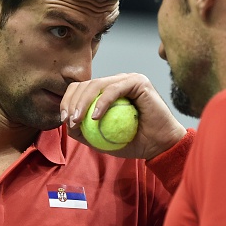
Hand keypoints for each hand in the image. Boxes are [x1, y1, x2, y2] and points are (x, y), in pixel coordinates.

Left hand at [60, 73, 186, 159]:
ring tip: (77, 120)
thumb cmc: (136, 142)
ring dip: (82, 102)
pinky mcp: (139, 82)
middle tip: (69, 121)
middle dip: (71, 101)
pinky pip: (114, 89)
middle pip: (86, 84)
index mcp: (109, 91)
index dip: (69, 101)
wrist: (161, 145)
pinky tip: (94, 116)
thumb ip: (86, 132)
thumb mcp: (104, 140)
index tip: (64, 120)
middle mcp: (118, 81)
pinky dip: (102, 102)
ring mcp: (128, 80)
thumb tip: (66, 124)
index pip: (82, 89)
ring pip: (97, 84)